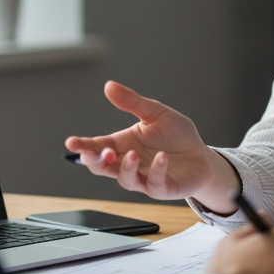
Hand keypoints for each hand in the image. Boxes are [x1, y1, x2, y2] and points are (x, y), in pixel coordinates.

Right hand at [64, 81, 238, 207]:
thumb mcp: (155, 113)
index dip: (83, 146)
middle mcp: (129, 163)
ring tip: (132, 153)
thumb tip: (109, 86)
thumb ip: (132, 102)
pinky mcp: (163, 188)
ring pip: (125, 179)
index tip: (72, 142)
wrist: (202, 154)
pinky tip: (161, 158)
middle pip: (103, 167)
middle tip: (99, 152)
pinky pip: (154, 183)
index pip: (97, 146)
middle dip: (97, 161)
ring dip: (125, 168)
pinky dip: (156, 171)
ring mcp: (144, 178)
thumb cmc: (176, 135)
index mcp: (123, 144)